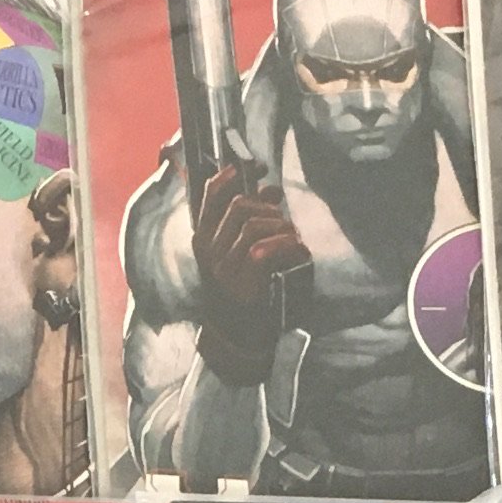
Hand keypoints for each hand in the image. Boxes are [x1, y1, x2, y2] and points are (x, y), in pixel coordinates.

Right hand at [192, 160, 297, 380]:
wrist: (240, 336)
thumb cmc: (246, 288)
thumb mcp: (241, 250)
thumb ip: (251, 219)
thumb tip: (269, 189)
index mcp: (204, 240)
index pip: (210, 196)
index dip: (234, 175)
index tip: (256, 166)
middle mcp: (209, 252)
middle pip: (240, 206)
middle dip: (268, 208)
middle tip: (283, 222)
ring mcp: (223, 268)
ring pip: (254, 226)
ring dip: (281, 228)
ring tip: (292, 240)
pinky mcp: (241, 283)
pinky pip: (262, 249)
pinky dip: (285, 246)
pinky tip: (297, 252)